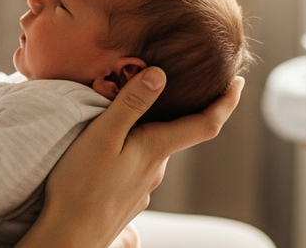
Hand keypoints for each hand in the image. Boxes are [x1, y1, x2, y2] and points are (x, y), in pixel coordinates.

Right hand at [16, 67, 244, 247]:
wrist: (66, 238)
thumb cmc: (79, 186)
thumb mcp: (102, 135)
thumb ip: (131, 104)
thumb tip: (160, 74)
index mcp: (156, 149)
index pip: (206, 123)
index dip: (226, 102)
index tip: (238, 83)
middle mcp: (156, 170)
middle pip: (176, 135)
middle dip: (176, 113)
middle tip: (159, 88)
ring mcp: (142, 189)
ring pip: (153, 153)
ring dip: (148, 135)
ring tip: (123, 120)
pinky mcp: (127, 201)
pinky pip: (136, 169)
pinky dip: (132, 154)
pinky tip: (109, 156)